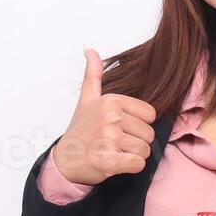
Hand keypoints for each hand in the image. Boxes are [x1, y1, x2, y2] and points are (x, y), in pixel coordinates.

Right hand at [51, 46, 157, 184]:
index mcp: (111, 101)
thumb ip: (93, 74)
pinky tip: (118, 163)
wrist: (65, 160)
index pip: (150, 115)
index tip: (120, 128)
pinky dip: (132, 167)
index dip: (139, 125)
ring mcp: (109, 138)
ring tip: (115, 152)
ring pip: (145, 150)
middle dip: (136, 142)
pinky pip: (138, 164)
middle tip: (116, 143)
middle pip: (149, 134)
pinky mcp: (108, 160)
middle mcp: (111, 117)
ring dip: (133, 156)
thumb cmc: (80, 131)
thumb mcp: (87, 99)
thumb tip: (89, 48)